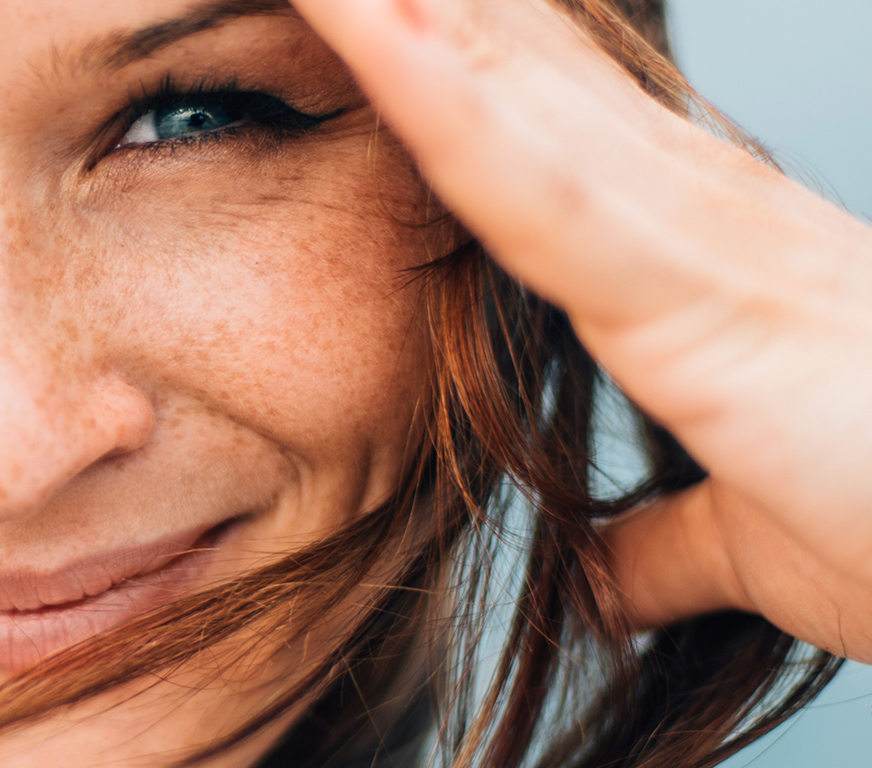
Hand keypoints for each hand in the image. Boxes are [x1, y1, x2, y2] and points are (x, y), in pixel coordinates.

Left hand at [291, 0, 871, 657]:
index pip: (516, 120)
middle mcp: (675, 204)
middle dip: (404, 1)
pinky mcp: (687, 282)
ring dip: (396, 9)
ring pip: (494, 85)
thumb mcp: (753, 536)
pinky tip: (367, 22)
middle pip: (498, 64)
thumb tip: (606, 577)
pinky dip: (440, 98)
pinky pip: (527, 177)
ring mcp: (679, 228)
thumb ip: (666, 539)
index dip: (430, 45)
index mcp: (675, 251)